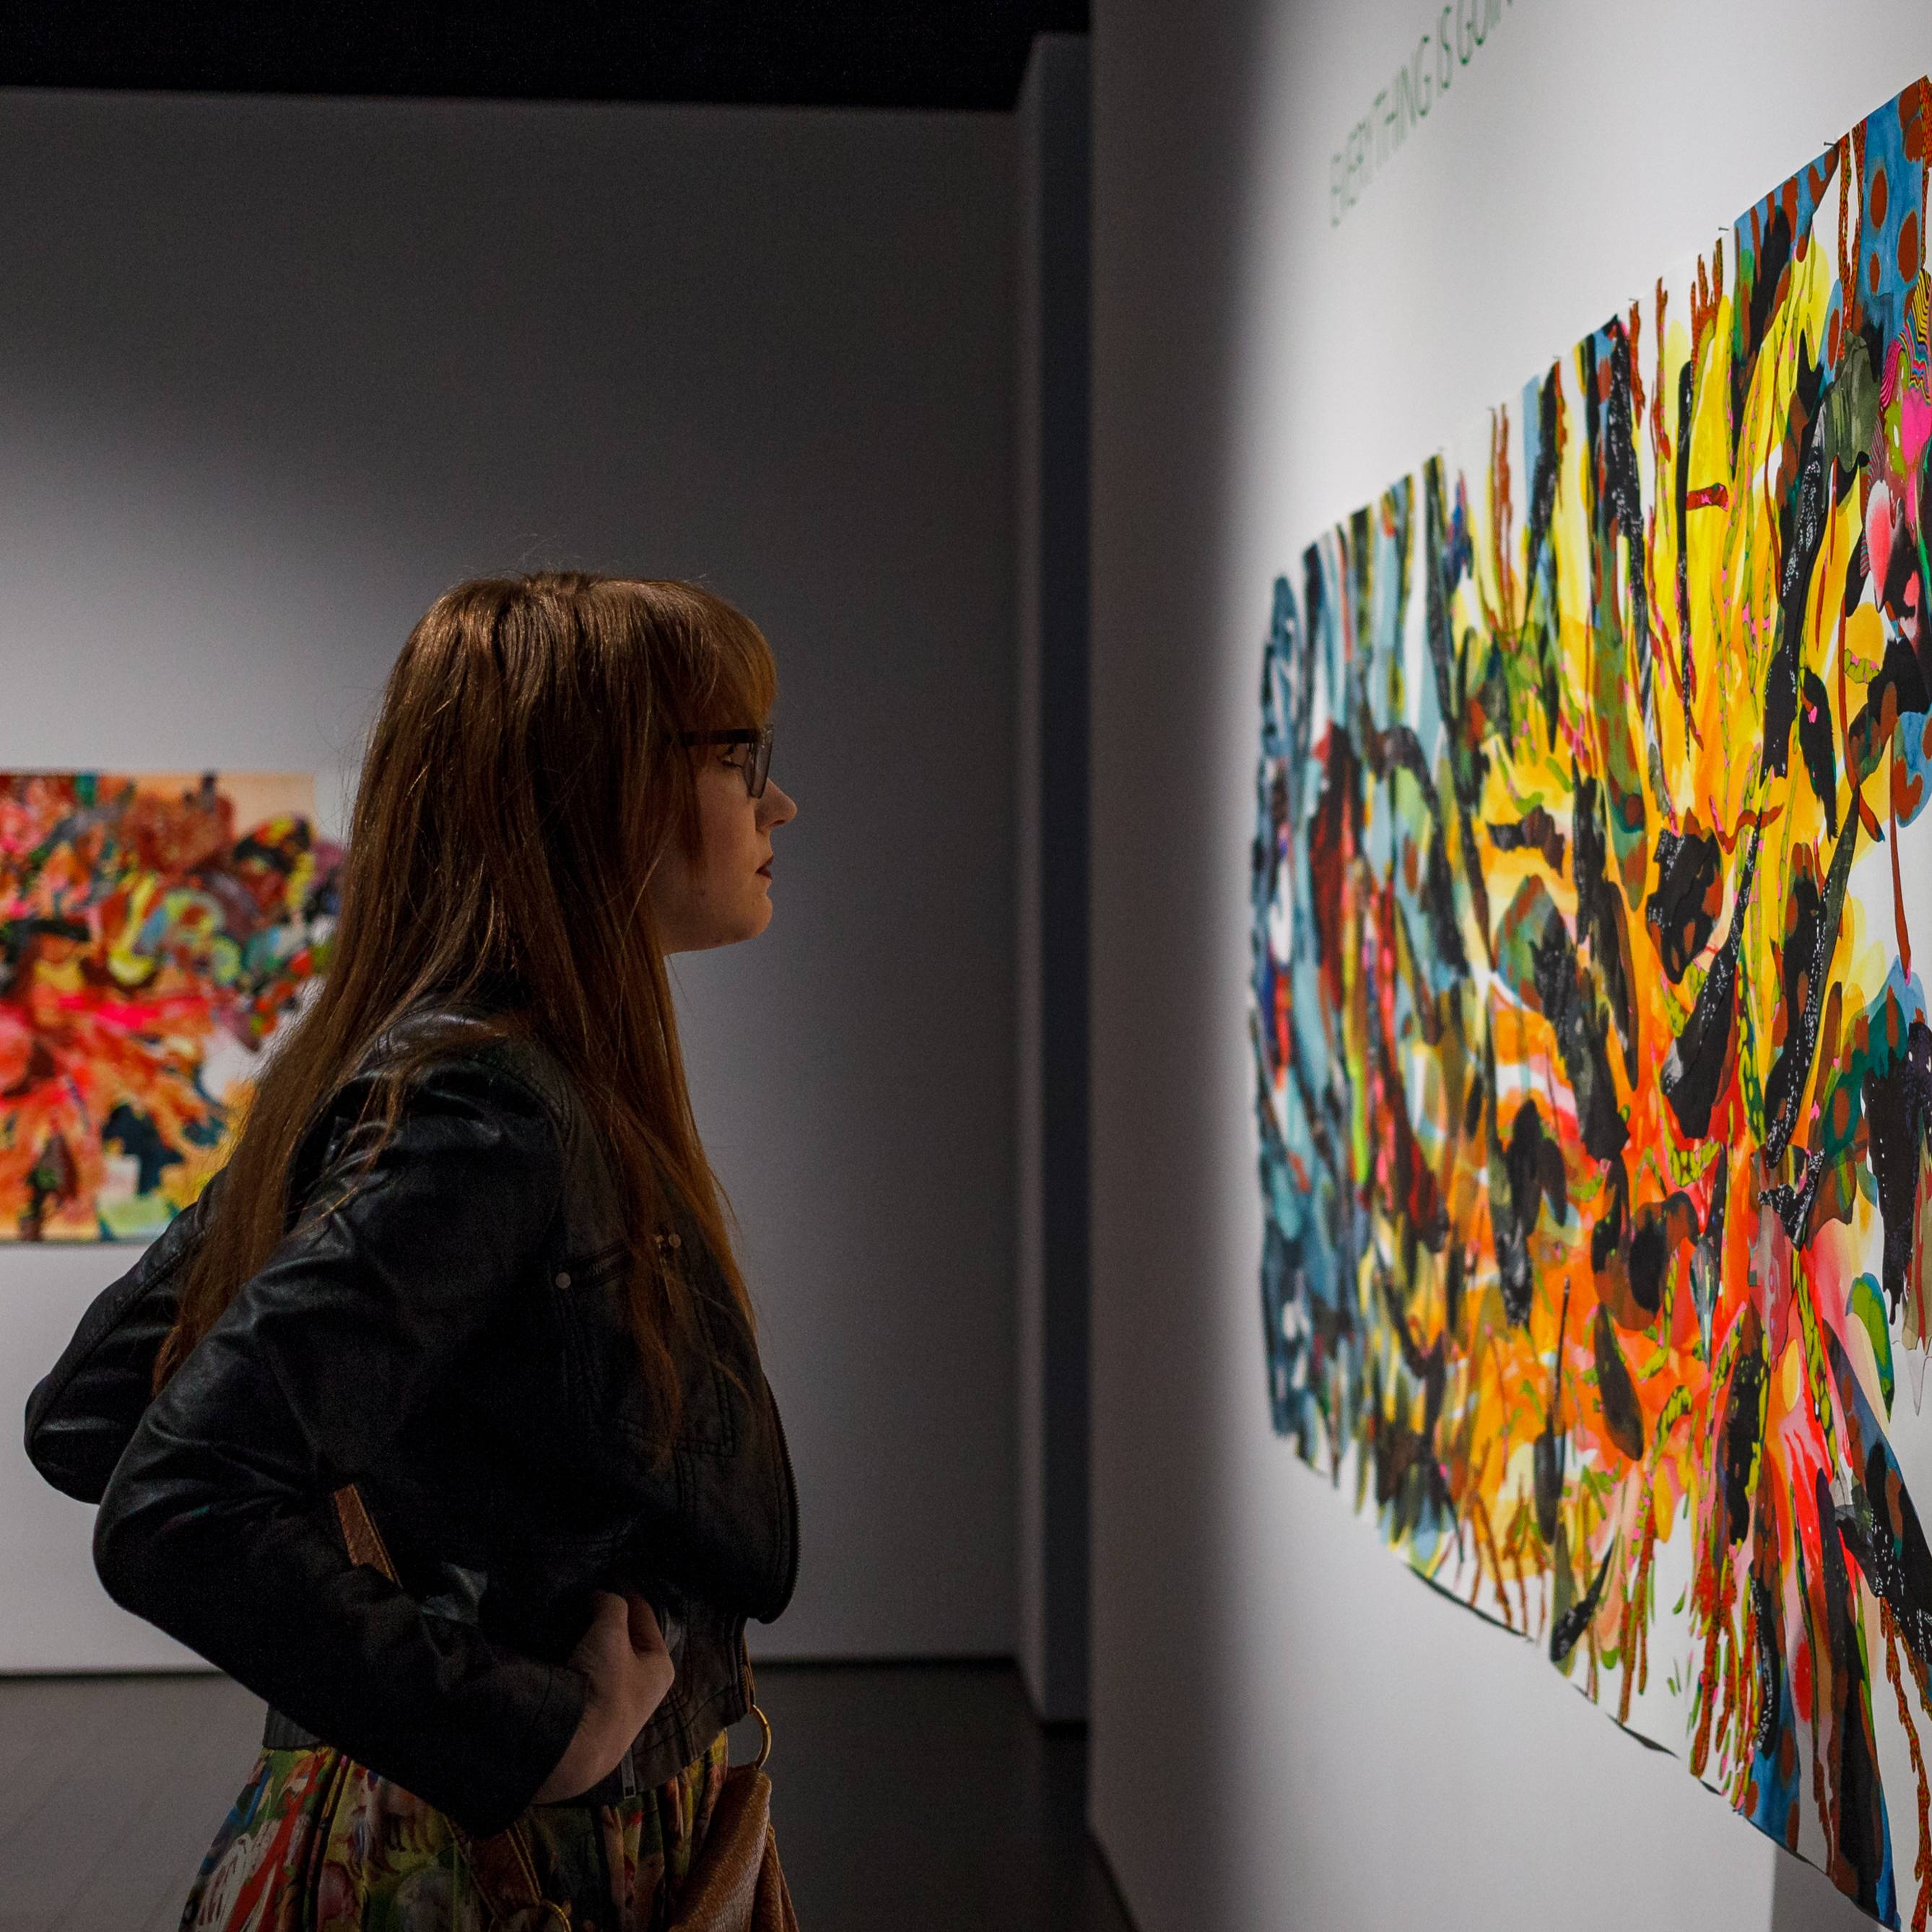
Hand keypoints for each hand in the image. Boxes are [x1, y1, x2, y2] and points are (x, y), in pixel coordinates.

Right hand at [533, 1590, 674, 1802]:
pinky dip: (580, 1662)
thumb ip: (611, 1605)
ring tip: (572, 1621)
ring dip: (592, 1642)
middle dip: (608, 1620)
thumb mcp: (610, 1633)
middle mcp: (647, 1687)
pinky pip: (590, 1678)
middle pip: (626, 1640)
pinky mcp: (595, 1720)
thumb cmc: (604, 1684)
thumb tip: (602, 1597)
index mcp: (661, 1666)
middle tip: (587, 1599)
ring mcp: (621, 1706)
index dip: (626, 1593)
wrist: (577, 1748)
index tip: (609, 1576)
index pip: (645, 1616)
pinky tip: (565, 1652)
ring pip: (607, 1661)